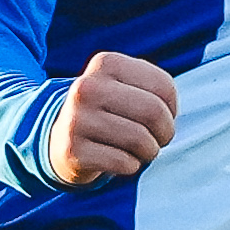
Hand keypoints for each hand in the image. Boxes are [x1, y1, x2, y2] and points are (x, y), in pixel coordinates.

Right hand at [45, 52, 179, 184]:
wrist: (58, 137)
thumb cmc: (108, 112)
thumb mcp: (127, 87)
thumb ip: (157, 91)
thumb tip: (167, 118)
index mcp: (106, 63)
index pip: (163, 86)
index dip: (171, 109)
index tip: (159, 116)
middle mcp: (87, 87)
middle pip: (153, 112)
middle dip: (165, 132)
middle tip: (158, 139)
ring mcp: (76, 119)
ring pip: (140, 140)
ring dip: (149, 151)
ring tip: (139, 150)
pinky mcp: (72, 150)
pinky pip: (124, 163)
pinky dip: (131, 166)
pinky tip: (120, 160)